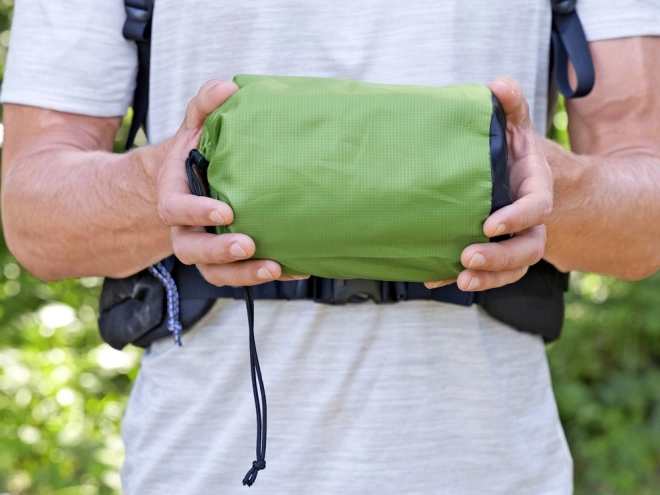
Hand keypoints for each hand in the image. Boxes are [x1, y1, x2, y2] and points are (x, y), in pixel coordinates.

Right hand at [157, 80, 307, 285]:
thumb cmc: (200, 151)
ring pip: (215, 273)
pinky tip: (298, 268)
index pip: (174, 209)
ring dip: (243, 274)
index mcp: (173, 195)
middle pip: (190, 250)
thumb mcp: (197, 124)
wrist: (200, 177)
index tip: (225, 211)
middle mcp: (185, 228)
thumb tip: (227, 88)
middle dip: (218, 252)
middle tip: (248, 244)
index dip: (195, 213)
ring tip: (275, 267)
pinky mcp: (230, 259)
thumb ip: (205, 105)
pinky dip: (269, 272)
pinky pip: (242, 275)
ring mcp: (206, 247)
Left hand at [425, 77, 551, 290]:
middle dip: (501, 257)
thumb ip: (509, 104)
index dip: (518, 218)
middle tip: (468, 256)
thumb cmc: (509, 146)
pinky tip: (433, 277)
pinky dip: (457, 275)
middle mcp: (529, 219)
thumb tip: (498, 86)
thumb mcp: (512, 121)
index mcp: (536, 187)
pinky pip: (486, 273)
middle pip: (529, 248)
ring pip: (512, 268)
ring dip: (488, 278)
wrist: (510, 170)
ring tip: (459, 279)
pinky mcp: (493, 250)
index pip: (537, 207)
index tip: (489, 224)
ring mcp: (513, 238)